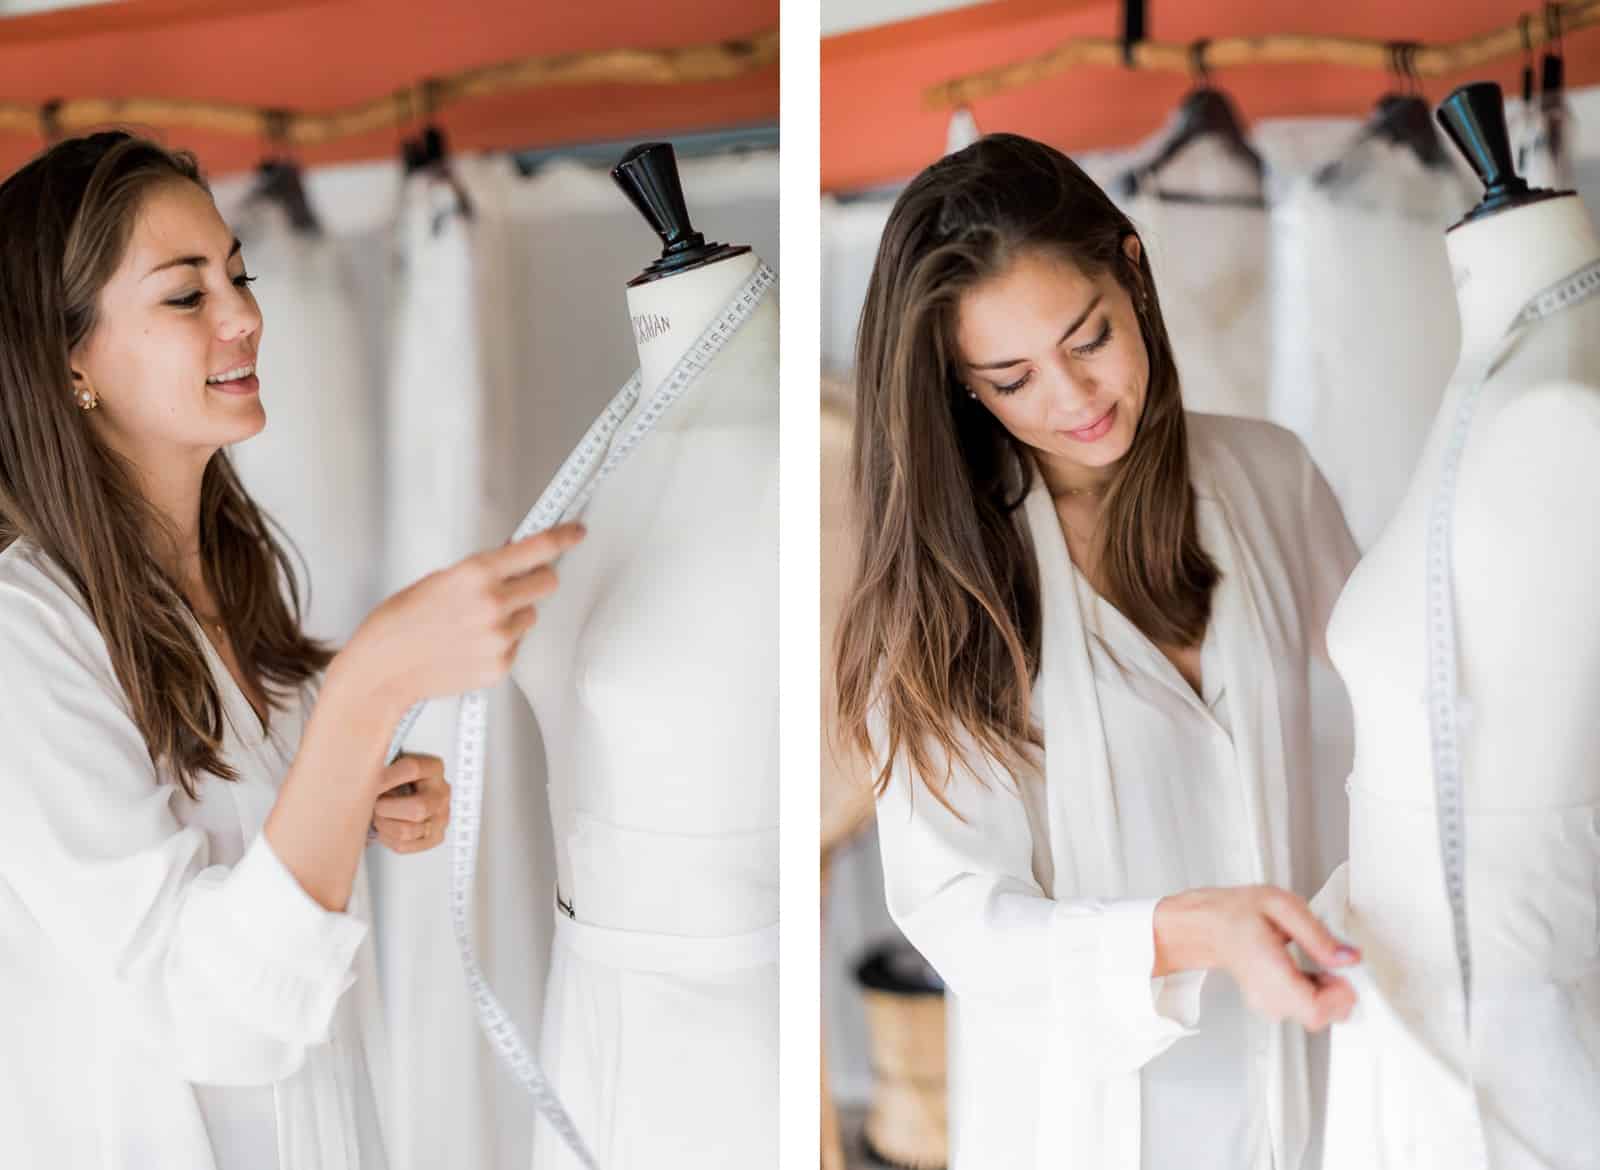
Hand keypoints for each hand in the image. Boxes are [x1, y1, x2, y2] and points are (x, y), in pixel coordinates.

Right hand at [347, 523, 586, 711]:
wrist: (383, 668)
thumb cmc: (401, 622)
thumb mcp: (440, 579)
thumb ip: (482, 571)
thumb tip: (517, 560)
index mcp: (476, 574)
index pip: (538, 548)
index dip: (563, 537)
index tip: (576, 531)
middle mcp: (493, 604)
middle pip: (547, 582)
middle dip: (535, 579)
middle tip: (516, 583)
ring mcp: (499, 638)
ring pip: (530, 615)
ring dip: (514, 614)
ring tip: (474, 624)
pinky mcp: (500, 665)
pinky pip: (516, 644)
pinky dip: (501, 642)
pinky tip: (471, 644)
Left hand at [370, 753, 450, 854]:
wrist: (409, 793)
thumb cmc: (397, 777)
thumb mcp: (392, 762)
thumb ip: (380, 763)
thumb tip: (361, 768)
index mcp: (433, 768)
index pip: (413, 769)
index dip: (386, 777)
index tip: (368, 782)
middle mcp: (441, 793)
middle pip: (418, 808)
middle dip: (386, 809)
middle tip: (374, 804)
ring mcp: (441, 817)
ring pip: (408, 830)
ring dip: (384, 824)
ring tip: (378, 815)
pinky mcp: (434, 837)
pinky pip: (404, 845)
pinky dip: (386, 838)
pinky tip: (385, 826)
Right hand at [1154, 885, 1359, 1031]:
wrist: (1209, 926)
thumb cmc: (1237, 913)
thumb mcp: (1281, 905)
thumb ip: (1317, 933)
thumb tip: (1348, 957)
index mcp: (1268, 971)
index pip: (1315, 1010)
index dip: (1341, 995)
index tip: (1345, 971)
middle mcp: (1267, 997)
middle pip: (1320, 1017)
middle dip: (1338, 991)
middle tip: (1334, 961)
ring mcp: (1268, 1006)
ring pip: (1316, 1016)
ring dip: (1329, 992)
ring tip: (1318, 962)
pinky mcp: (1272, 1008)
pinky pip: (1307, 1011)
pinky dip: (1318, 993)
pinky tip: (1311, 971)